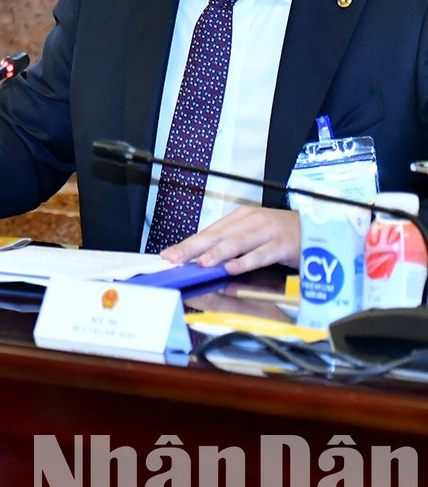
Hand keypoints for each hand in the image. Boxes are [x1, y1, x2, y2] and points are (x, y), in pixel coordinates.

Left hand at [161, 206, 299, 272]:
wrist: (317, 228)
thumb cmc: (281, 234)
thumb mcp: (253, 235)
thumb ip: (230, 245)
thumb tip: (202, 259)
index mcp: (239, 218)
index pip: (208, 232)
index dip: (188, 244)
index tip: (168, 255)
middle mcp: (250, 222)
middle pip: (217, 235)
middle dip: (193, 248)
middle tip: (175, 259)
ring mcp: (267, 232)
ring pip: (237, 243)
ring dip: (217, 253)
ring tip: (201, 263)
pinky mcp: (283, 244)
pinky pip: (262, 254)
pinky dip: (247, 261)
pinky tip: (233, 268)